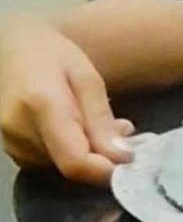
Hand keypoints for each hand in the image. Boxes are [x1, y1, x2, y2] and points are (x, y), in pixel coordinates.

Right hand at [0, 20, 134, 186]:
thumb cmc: (55, 56)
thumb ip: (101, 118)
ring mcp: (11, 144)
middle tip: (128, 132)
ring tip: (110, 125)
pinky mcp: (12, 150)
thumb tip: (121, 156)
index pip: (74, 160)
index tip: (132, 158)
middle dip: (104, 157)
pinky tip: (85, 129)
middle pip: (70, 165)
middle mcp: (19, 132)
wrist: (12, 51)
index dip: (105, 169)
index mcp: (41, 106)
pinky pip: (51, 162)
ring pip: (63, 166)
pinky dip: (74, 151)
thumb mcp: (88, 77)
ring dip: (91, 153)